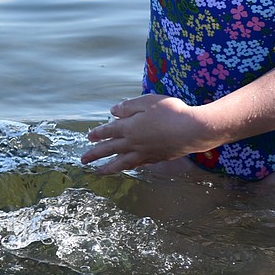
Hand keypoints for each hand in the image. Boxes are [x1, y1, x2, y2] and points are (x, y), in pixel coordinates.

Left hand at [80, 93, 211, 174]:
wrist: (192, 131)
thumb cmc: (171, 112)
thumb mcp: (147, 102)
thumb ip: (128, 107)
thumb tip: (112, 112)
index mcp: (130, 127)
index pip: (109, 131)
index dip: (98, 134)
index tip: (88, 137)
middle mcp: (134, 143)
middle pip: (110, 149)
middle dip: (95, 154)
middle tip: (83, 161)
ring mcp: (144, 153)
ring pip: (121, 163)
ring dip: (108, 167)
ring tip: (98, 173)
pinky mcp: (155, 159)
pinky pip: (136, 165)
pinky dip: (127, 167)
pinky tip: (126, 167)